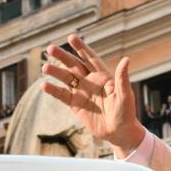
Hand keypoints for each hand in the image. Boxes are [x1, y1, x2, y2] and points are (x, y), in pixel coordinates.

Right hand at [41, 34, 144, 156]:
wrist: (119, 133)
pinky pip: (62, 95)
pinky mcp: (75, 105)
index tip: (71, 37)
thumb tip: (126, 60)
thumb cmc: (126, 113)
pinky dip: (54, 90)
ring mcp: (81, 92)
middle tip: (50, 48)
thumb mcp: (125, 95)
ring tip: (44, 67)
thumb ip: (122, 78)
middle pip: (74, 65)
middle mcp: (90, 81)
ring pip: (66, 78)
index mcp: (103, 76)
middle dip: (63, 57)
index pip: (90, 58)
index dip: (81, 48)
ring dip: (55, 72)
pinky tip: (44, 85)